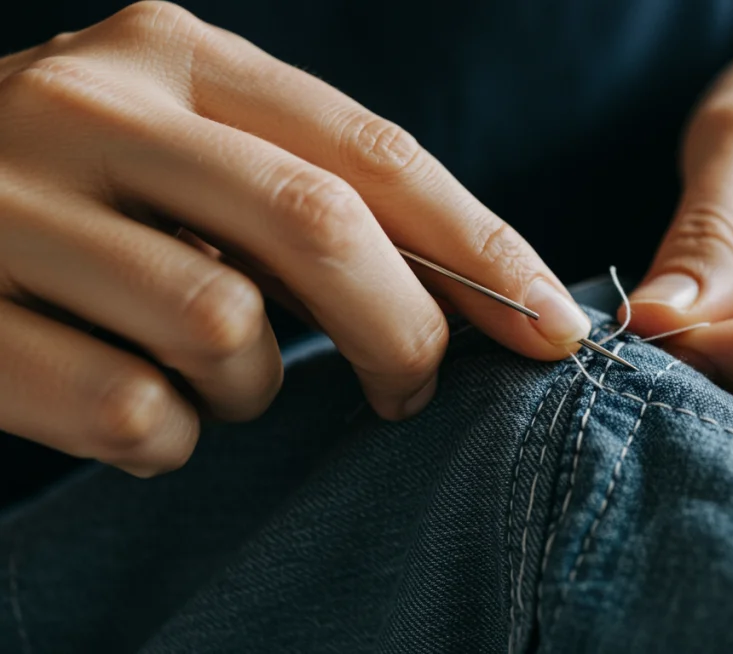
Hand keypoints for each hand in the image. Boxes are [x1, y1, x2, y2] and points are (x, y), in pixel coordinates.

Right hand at [0, 2, 590, 476]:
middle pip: (316, 226)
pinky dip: (168, 438)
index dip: (480, 247)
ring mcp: (9, 206)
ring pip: (222, 330)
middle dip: (403, 330)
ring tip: (221, 382)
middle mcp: (91, 104)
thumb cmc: (87, 194)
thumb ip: (311, 200)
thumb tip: (492, 297)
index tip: (554, 325)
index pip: (370, 154)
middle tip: (415, 389)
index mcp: (176, 54)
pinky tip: (145, 413)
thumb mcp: (196, 157)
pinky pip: (130, 412)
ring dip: (254, 390)